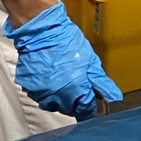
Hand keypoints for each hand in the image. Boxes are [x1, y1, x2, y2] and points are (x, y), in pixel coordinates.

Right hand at [3, 2, 121, 119]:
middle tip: (78, 90)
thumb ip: (101, 83)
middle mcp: (56, 94)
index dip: (89, 110)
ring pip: (52, 104)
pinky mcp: (27, 86)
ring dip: (60, 99)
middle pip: (68, 109)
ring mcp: (39, 91)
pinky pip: (38, 96)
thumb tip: (113, 97)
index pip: (84, 110)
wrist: (41, 30)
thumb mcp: (91, 61)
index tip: (90, 109)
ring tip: (64, 84)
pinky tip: (50, 80)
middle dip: (75, 104)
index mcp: (75, 88)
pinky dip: (46, 92)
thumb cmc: (68, 42)